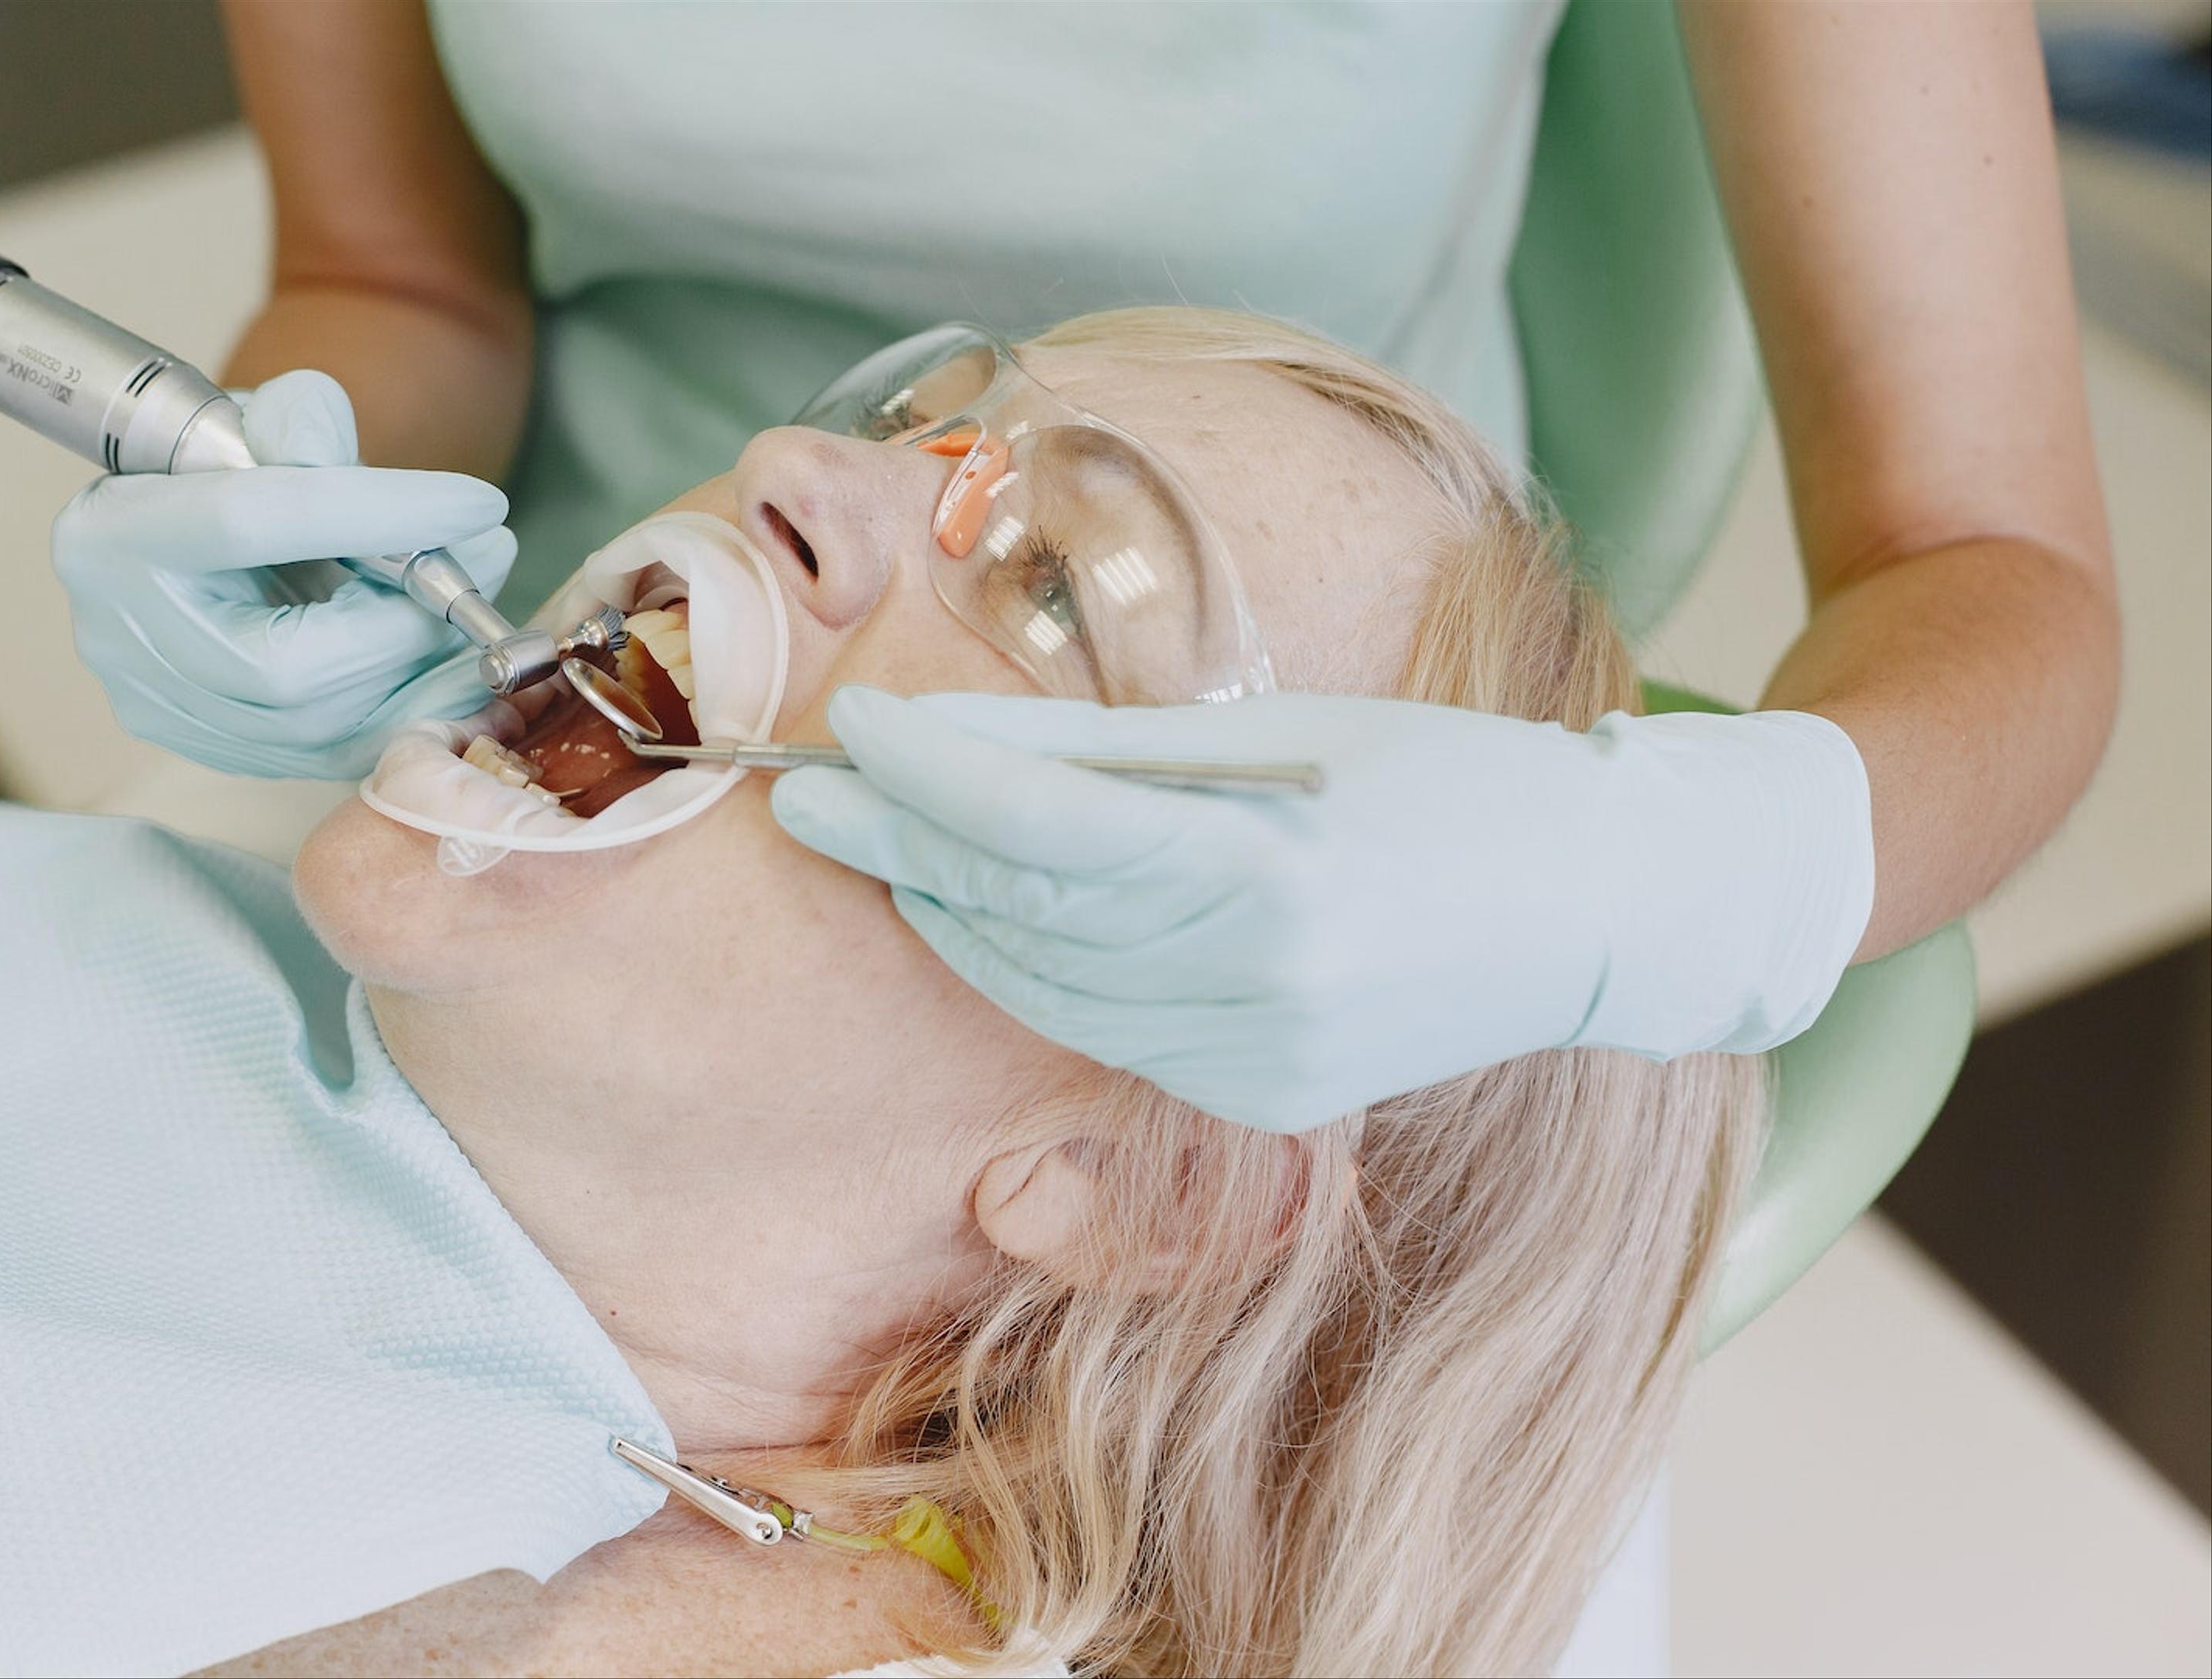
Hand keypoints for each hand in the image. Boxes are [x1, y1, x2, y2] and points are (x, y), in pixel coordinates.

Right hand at [52, 369, 516, 778]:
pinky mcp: (209, 747)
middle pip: (287, 665)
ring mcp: (162, 705)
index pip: (251, 524)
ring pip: (314, 724)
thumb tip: (365, 478)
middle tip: (483, 564)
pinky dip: (398, 707)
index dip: (378, 515)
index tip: (480, 502)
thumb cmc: (225, 469)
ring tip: (470, 607)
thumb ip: (304, 423)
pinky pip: (324, 753)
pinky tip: (441, 659)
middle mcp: (124, 635)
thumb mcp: (260, 419)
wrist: (178, 536)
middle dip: (408, 623)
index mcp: (116, 532)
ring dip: (416, 670)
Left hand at [770, 687, 1873, 1132]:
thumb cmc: (1450, 779)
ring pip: (1046, 988)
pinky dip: (1025, 968)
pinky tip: (972, 907)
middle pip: (1029, 915)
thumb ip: (1112, 748)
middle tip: (806, 787)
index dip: (933, 781)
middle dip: (904, 849)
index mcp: (1282, 875)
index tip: (850, 732)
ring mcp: (1263, 1063)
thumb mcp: (1288, 731)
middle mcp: (1266, 989)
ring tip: (871, 838)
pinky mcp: (1262, 1100)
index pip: (1051, 830)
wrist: (1597, 908)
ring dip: (946, 911)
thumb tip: (957, 735)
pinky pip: (1103, 1031)